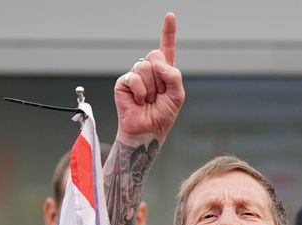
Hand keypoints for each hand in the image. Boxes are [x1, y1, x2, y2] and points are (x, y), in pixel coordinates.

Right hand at [114, 12, 183, 146]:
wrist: (147, 131)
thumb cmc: (162, 116)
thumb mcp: (177, 96)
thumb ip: (173, 76)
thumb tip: (158, 63)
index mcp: (164, 72)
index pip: (167, 48)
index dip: (168, 32)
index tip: (170, 16)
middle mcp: (149, 70)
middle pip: (155, 55)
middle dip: (160, 77)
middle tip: (158, 95)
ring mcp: (135, 75)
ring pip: (145, 67)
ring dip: (150, 88)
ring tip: (148, 100)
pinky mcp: (124, 82)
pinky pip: (134, 78)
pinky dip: (140, 92)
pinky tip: (138, 101)